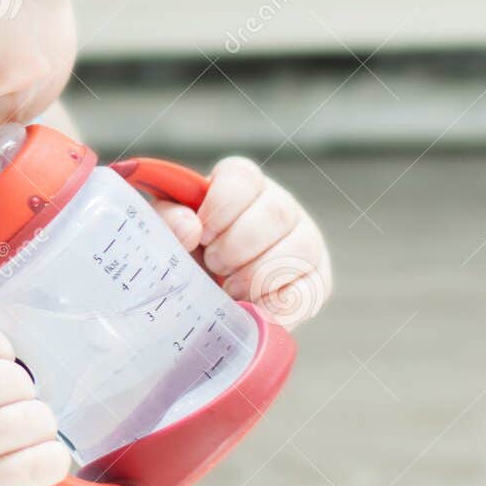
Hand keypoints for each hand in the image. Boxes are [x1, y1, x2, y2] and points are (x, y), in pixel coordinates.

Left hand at [149, 156, 332, 327]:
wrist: (207, 301)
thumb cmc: (189, 256)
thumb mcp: (168, 234)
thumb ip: (168, 221)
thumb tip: (189, 227)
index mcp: (241, 185)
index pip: (242, 177)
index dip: (221, 206)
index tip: (202, 235)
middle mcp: (279, 205)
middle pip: (276, 212)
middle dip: (238, 246)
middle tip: (214, 266)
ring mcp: (304, 240)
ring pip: (302, 247)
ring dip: (259, 275)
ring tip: (231, 290)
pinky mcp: (317, 278)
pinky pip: (312, 288)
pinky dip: (280, 304)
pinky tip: (255, 308)